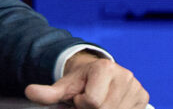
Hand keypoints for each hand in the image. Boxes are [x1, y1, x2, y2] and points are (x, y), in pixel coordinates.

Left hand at [24, 51, 149, 108]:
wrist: (95, 74)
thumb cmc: (78, 82)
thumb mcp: (63, 86)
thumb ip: (47, 92)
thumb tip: (29, 91)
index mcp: (104, 68)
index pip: (92, 102)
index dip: (81, 104)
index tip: (79, 97)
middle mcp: (125, 75)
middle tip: (87, 102)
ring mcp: (137, 87)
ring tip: (97, 103)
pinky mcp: (143, 97)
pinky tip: (109, 105)